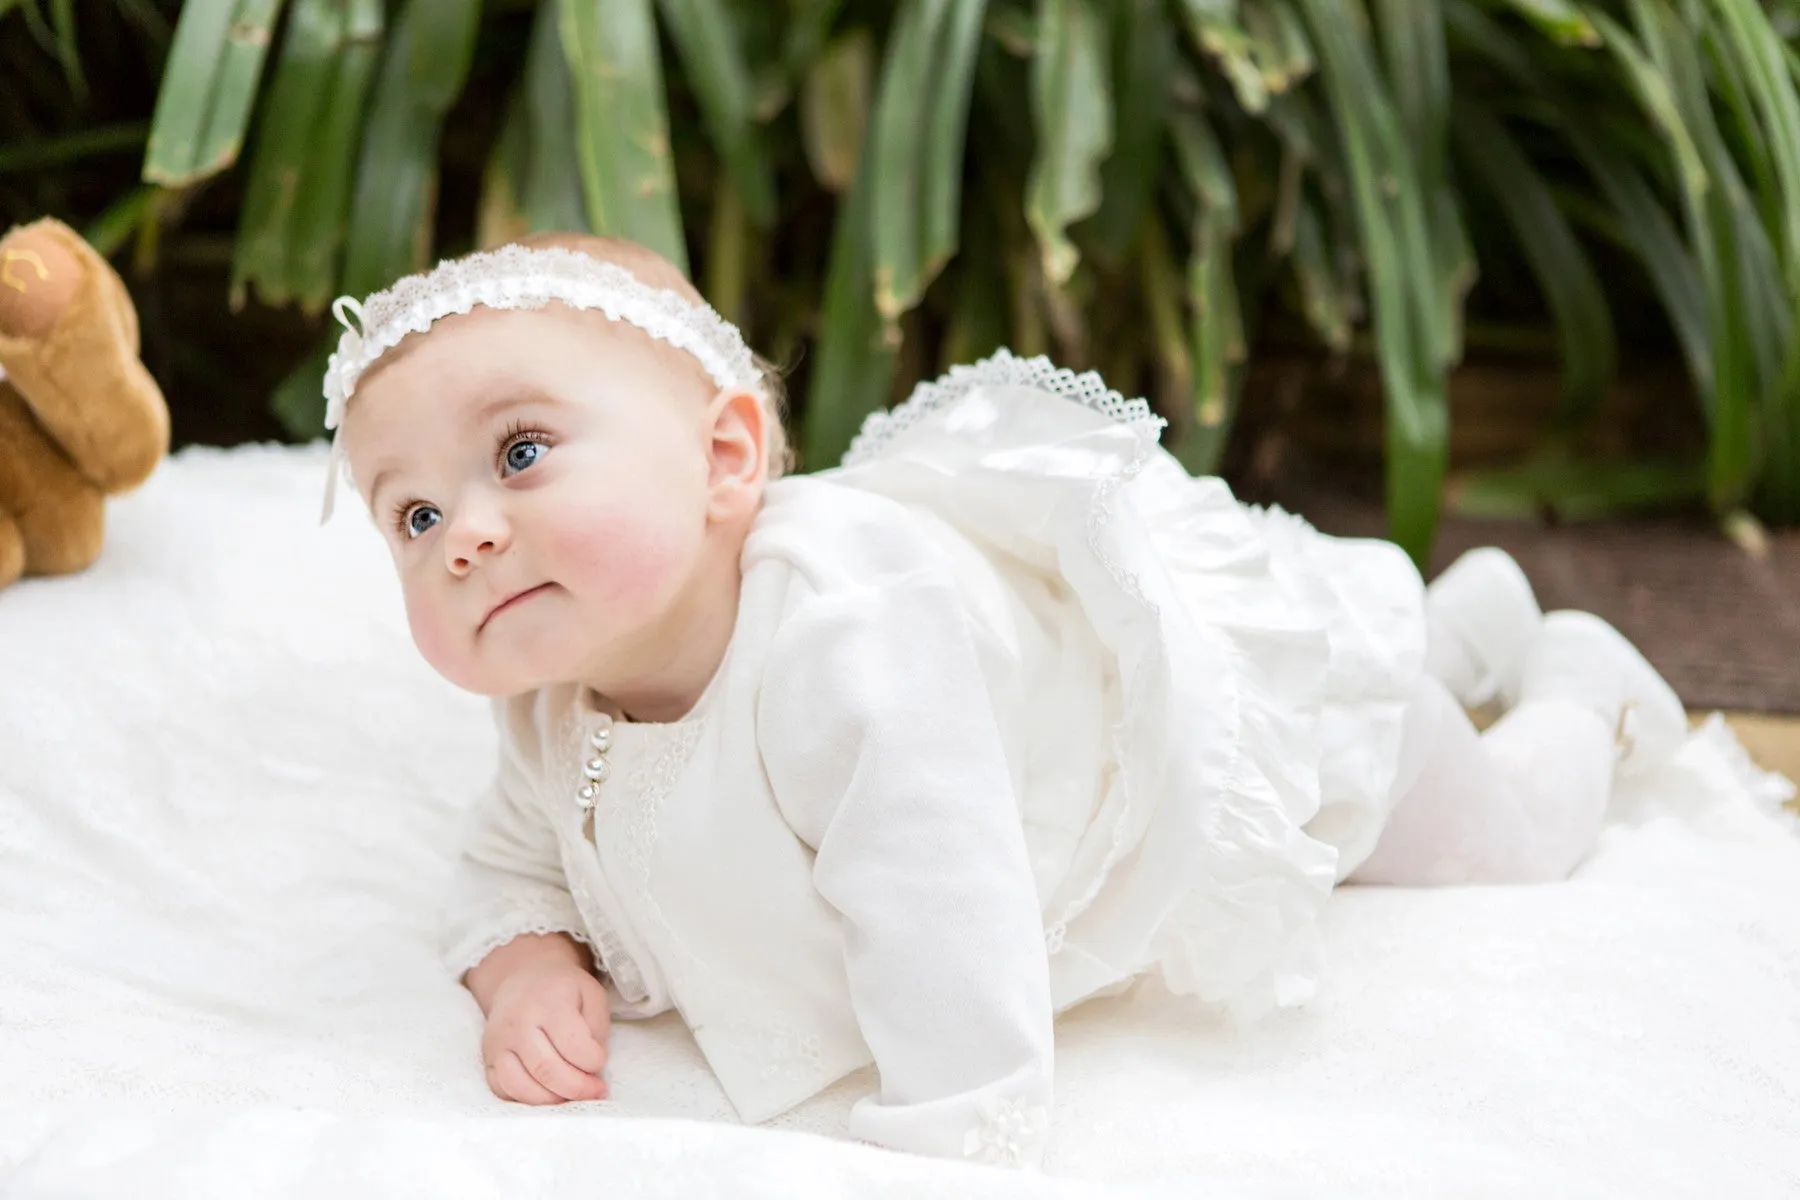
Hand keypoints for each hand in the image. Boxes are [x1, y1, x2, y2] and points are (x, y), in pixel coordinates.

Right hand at [480, 955, 611, 1104]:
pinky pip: (502, 1091)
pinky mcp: (488, 1059)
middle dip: (577, 1088)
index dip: (593, 1061)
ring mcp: (499, 1043)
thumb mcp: (591, 993)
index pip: (573, 1045)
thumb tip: (593, 1066)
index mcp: (549, 1003)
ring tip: (571, 1096)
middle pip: (546, 1070)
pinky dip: (527, 1100)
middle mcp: (519, 1024)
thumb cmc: (562, 990)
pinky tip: (547, 1092)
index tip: (600, 1061)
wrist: (522, 979)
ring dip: (552, 1100)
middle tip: (595, 1091)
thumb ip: (597, 1027)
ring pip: (520, 1086)